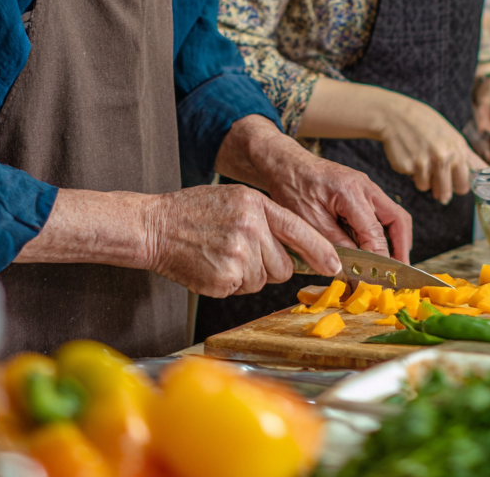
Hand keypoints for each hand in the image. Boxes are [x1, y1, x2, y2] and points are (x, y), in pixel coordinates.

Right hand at [145, 183, 338, 296]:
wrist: (153, 226)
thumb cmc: (193, 212)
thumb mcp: (236, 199)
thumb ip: (266, 218)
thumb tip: (294, 244)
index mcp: (257, 205)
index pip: (299, 230)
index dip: (321, 251)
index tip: (336, 266)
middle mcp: (252, 228)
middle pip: (283, 265)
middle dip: (268, 264)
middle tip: (240, 251)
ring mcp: (239, 254)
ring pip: (263, 280)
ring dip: (248, 274)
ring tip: (222, 255)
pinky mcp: (225, 279)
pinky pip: (242, 290)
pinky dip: (230, 283)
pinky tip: (212, 266)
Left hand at [216, 115, 412, 263]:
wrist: (286, 165)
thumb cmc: (293, 188)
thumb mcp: (310, 221)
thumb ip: (335, 244)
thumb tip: (355, 268)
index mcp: (351, 192)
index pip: (375, 232)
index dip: (379, 259)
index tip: (377, 280)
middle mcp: (366, 187)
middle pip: (398, 220)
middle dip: (402, 249)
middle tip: (399, 273)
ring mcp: (366, 188)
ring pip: (394, 217)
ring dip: (395, 242)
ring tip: (389, 267)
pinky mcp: (362, 193)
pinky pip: (381, 215)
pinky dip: (382, 234)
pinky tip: (372, 252)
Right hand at [372, 90, 486, 204]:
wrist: (395, 115)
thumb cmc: (425, 123)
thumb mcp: (451, 135)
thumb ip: (467, 156)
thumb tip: (484, 171)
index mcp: (457, 148)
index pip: (466, 183)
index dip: (459, 185)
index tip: (454, 182)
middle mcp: (444, 156)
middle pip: (449, 191)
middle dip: (443, 189)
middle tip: (435, 176)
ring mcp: (425, 163)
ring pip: (428, 188)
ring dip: (424, 179)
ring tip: (419, 158)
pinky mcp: (408, 167)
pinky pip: (414, 180)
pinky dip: (411, 173)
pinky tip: (409, 155)